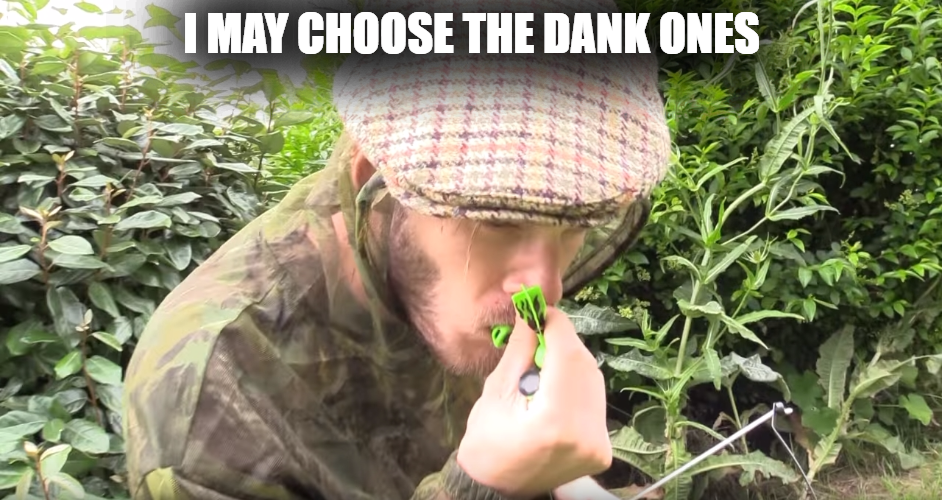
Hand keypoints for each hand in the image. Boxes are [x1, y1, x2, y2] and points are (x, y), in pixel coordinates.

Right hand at [455, 307, 611, 498]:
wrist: (498, 489)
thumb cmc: (487, 441)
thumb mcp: (496, 391)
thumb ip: (520, 350)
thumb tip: (531, 312)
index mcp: (553, 420)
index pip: (566, 354)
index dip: (556, 324)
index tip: (540, 309)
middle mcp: (584, 433)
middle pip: (583, 364)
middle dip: (562, 341)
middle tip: (538, 332)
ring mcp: (598, 444)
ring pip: (594, 379)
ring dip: (571, 362)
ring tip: (542, 365)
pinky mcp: (603, 449)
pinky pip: (595, 401)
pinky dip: (577, 385)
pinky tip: (555, 388)